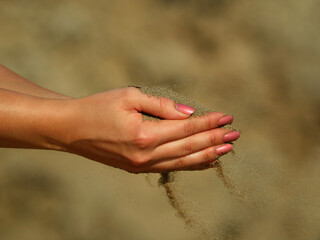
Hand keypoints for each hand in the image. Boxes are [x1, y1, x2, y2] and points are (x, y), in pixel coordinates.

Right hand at [60, 87, 238, 172]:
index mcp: (144, 135)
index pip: (186, 128)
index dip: (208, 123)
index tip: (227, 117)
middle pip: (189, 147)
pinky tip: (204, 161)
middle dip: (214, 140)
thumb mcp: (129, 97)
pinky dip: (190, 164)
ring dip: (207, 155)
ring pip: (183, 161)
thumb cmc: (98, 107)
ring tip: (226, 149)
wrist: (71, 130)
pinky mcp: (137, 168)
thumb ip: (162, 106)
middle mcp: (145, 155)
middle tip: (235, 134)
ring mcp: (141, 165)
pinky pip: (170, 167)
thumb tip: (189, 113)